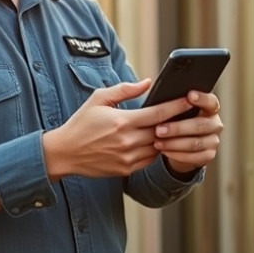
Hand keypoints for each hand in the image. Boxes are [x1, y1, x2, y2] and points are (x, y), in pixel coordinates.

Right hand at [42, 79, 194, 178]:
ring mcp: (127, 157)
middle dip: (177, 121)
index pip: (158, 113)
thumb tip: (148, 83)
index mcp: (122, 121)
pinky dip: (156, 149)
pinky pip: (150, 159)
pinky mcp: (126, 169)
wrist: (64, 152)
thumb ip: (125, 90)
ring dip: (168, 137)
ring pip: (159, 146)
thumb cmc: (81, 123)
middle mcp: (127, 141)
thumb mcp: (99, 99)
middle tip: (189, 112)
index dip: (176, 106)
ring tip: (176, 127)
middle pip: (162, 131)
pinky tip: (158, 140)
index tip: (189, 99)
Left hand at [153, 91, 222, 173]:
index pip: (211, 101)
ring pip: (195, 143)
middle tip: (158, 129)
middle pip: (200, 125)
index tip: (189, 95)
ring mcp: (214, 141)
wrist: (181, 144)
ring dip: (174, 143)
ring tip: (157, 142)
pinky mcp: (209, 156)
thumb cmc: (176, 120)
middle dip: (178, 128)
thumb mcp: (176, 109)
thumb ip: (174, 101)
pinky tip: (164, 151)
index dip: (202, 99)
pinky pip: (193, 157)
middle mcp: (215, 124)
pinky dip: (177, 155)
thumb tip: (151, 86)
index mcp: (210, 108)